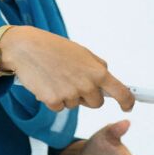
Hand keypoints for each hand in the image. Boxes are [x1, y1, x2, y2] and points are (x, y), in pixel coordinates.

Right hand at [0, 26, 135, 111]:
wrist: (25, 48)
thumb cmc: (53, 47)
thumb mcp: (81, 52)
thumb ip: (96, 66)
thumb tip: (108, 81)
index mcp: (97, 71)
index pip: (121, 92)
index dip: (127, 102)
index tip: (128, 106)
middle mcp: (86, 85)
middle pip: (96, 103)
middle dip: (88, 96)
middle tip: (74, 80)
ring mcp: (70, 94)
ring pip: (76, 105)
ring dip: (68, 95)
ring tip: (56, 76)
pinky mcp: (53, 102)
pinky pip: (59, 107)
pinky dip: (54, 99)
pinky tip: (47, 83)